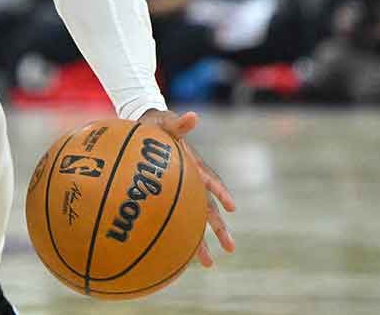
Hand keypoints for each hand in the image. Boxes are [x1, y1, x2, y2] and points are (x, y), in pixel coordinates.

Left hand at [139, 109, 236, 266]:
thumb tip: (192, 116)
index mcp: (193, 165)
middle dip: (219, 229)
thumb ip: (179, 123)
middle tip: (230, 248)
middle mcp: (193, 182)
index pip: (210, 179)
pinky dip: (178, 235)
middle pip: (208, 209)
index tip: (231, 206)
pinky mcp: (171, 197)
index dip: (220, 191)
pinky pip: (175, 218)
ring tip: (209, 264)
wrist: (147, 128)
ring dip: (201, 241)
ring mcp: (183, 191)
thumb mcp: (167, 123)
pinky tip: (176, 256)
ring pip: (194, 220)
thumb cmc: (158, 126)